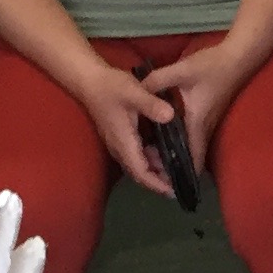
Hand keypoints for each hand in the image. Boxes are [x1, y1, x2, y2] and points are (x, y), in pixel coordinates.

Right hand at [75, 55, 181, 195]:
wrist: (90, 80)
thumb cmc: (111, 86)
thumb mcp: (134, 92)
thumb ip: (151, 105)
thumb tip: (171, 116)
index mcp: (123, 142)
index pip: (140, 172)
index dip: (157, 184)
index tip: (174, 192)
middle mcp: (119, 147)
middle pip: (140, 173)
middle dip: (160, 180)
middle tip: (183, 180)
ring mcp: (118, 143)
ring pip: (138, 164)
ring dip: (156, 168)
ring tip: (178, 167)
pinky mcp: (120, 137)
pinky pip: (136, 154)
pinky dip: (151, 158)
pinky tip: (165, 150)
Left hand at [145, 35, 256, 176]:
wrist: (237, 58)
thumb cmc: (212, 67)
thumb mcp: (182, 70)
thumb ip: (157, 81)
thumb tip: (136, 91)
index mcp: (196, 124)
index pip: (192, 160)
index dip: (180, 176)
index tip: (165, 188)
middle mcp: (202, 129)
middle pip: (188, 158)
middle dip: (170, 168)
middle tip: (148, 172)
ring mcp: (206, 123)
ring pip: (189, 149)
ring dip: (173, 155)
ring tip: (150, 158)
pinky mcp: (205, 116)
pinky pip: (189, 138)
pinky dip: (176, 143)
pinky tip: (160, 138)